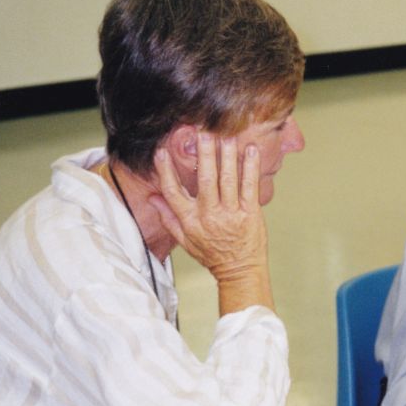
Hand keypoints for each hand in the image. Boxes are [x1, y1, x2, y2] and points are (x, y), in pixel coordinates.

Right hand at [151, 132, 273, 312]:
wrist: (240, 271)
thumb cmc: (213, 255)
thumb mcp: (185, 240)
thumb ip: (168, 217)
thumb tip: (153, 198)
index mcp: (191, 221)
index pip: (173, 192)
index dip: (165, 171)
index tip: (162, 151)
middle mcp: (210, 215)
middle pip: (205, 180)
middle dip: (204, 155)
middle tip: (202, 133)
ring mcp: (232, 214)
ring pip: (228, 180)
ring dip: (227, 156)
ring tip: (226, 136)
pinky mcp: (251, 213)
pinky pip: (251, 186)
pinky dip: (251, 167)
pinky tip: (251, 151)